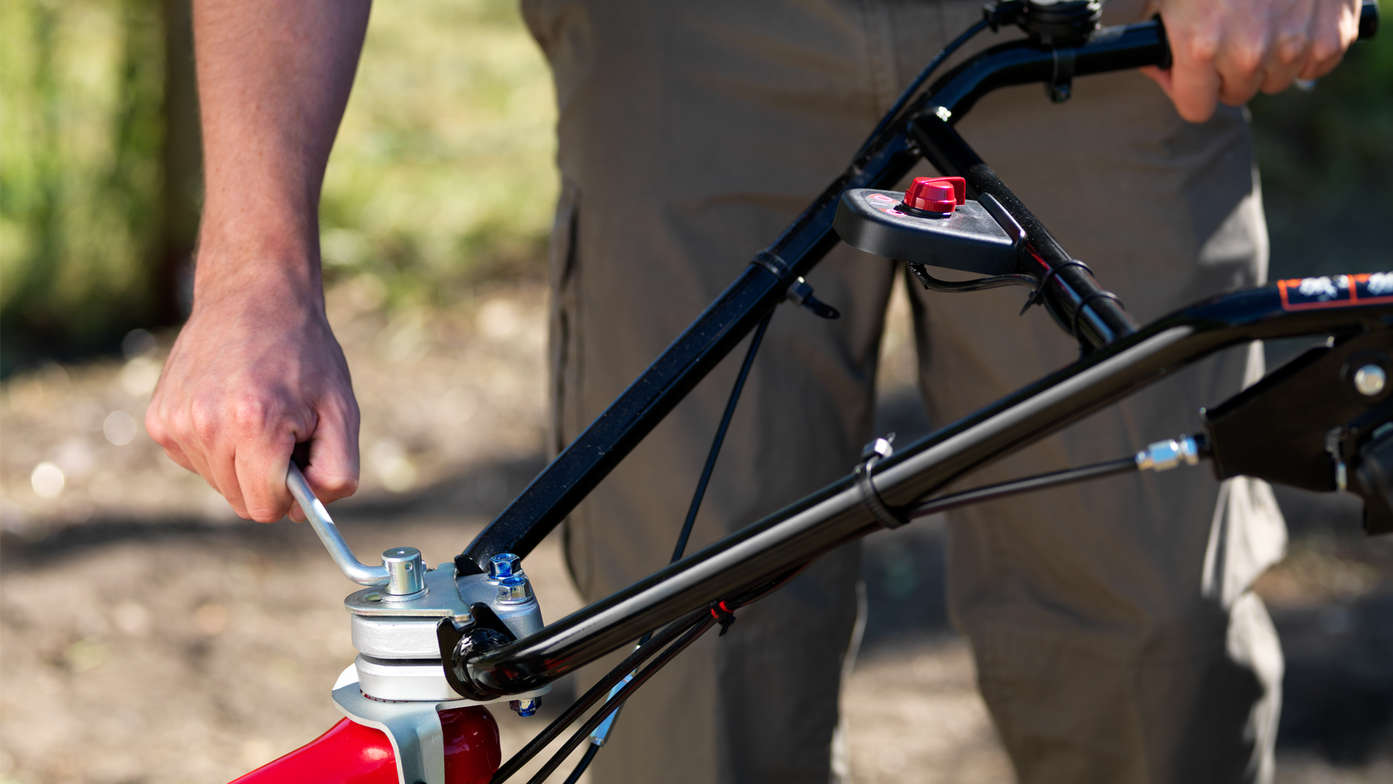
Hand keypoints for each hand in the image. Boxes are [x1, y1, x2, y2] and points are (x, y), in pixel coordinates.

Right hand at [146, 271, 359, 521]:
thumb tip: (304, 513)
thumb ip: (336, 471)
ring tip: (257, 413)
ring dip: (242, 461)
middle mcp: (205, 425)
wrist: (253, 297)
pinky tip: (230, 406)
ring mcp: (175, 422)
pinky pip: (196, 460)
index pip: (264, 507)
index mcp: (253, 424)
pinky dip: (218, 446)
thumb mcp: (342, 410)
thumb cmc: (305, 356)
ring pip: (218, 482)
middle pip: (240, 501)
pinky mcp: (159, 419)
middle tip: (284, 431)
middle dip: (268, 478)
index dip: (290, 495)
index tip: (301, 462)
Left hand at [1142, 0, 1362, 121]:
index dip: (1192, 90)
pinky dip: (1308, 47)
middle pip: (1237, 94)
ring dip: (1270, 60)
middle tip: (1232, 35)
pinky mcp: (1333, 36)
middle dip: (1230, 72)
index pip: (1195, 108)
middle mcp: (1247, 54)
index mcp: (1200, 46)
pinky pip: (1317, 64)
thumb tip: (1159, 68)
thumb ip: (1161, 39)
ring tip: (1265, 20)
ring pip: (1276, 81)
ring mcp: (1293, 46)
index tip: (1195, 76)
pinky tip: (1296, 18)